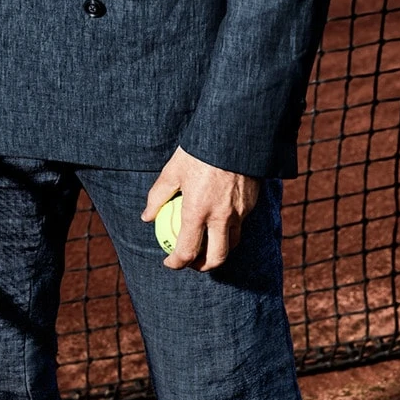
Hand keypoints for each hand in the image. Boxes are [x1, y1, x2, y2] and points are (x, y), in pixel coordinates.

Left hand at [141, 147, 259, 270]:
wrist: (235, 133)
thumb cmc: (199, 150)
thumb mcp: (172, 171)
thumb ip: (158, 196)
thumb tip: (147, 217)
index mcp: (198, 211)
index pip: (187, 252)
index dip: (176, 263)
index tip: (169, 262)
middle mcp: (221, 217)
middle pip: (216, 258)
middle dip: (203, 267)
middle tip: (192, 262)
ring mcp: (240, 212)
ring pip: (232, 244)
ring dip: (219, 249)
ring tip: (207, 244)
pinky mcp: (252, 204)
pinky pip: (241, 224)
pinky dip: (230, 228)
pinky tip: (220, 219)